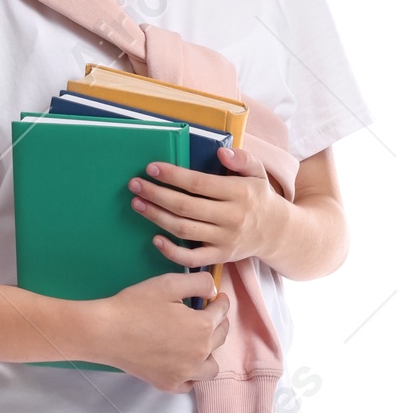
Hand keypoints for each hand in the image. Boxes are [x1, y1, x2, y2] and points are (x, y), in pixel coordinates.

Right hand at [80, 272, 230, 390]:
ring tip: (196, 342)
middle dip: (217, 323)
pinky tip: (182, 363)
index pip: (222, 312)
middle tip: (207, 316)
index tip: (217, 298)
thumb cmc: (135, 305)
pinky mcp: (168, 384)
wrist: (105, 332)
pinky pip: (190, 384)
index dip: (220, 302)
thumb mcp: (168, 283)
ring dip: (209, 353)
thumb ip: (198, 283)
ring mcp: (185, 373)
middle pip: (220, 338)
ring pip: (211, 367)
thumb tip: (213, 291)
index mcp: (202, 327)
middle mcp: (200, 354)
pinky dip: (191, 374)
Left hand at [128, 145, 281, 268]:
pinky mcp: (220, 257)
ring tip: (138, 204)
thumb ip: (242, 159)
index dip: (173, 176)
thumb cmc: (259, 197)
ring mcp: (225, 240)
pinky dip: (171, 252)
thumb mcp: (258, 172)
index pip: (199, 184)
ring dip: (157, 218)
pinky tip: (155, 239)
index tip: (151, 168)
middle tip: (135, 185)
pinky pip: (192, 259)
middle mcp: (231, 218)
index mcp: (239, 193)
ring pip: (185, 230)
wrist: (277, 233)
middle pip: (186, 206)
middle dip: (157, 195)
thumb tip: (221, 152)